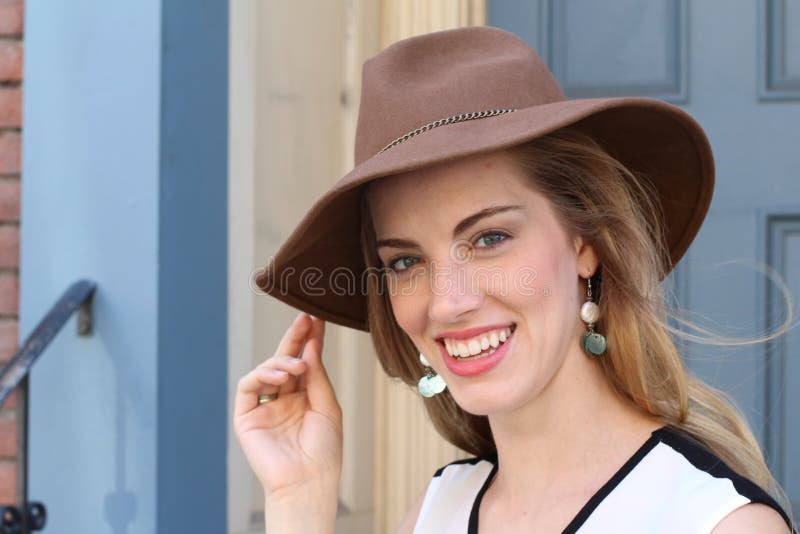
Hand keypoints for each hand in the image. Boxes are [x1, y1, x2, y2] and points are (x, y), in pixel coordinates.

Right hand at [233, 313, 342, 496]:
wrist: (308, 481)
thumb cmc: (323, 451)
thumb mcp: (328, 406)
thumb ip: (317, 376)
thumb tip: (310, 347)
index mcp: (303, 398)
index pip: (304, 362)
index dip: (309, 341)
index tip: (317, 319)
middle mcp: (282, 399)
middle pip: (284, 361)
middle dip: (294, 338)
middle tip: (305, 319)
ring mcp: (263, 407)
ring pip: (266, 370)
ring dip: (282, 361)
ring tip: (297, 366)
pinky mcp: (246, 416)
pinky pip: (248, 386)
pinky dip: (263, 374)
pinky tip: (282, 376)